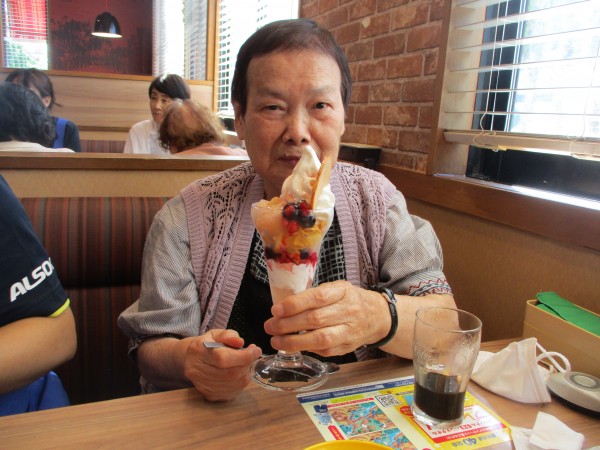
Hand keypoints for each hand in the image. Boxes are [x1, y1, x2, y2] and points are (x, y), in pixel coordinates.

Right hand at [183, 329, 261, 400]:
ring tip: (245, 364)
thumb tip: (240, 342)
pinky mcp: (209, 395)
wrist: (190, 360)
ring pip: (233, 384)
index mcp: (198, 351)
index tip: (255, 350)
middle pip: (230, 374)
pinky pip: (231, 392)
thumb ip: (228, 335)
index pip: (223, 358)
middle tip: (253, 355)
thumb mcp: (215, 334)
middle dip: (247, 364)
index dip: (244, 356)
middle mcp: (197, 371)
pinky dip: (240, 382)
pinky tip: (239, 373)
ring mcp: (203, 386)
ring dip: (245, 373)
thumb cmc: (206, 345)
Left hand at [264, 281, 389, 356]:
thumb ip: (314, 295)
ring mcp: (349, 331)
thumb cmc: (348, 299)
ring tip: (276, 341)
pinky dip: (306, 349)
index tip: (276, 310)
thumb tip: (284, 306)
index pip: (318, 297)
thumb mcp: (336, 288)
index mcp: (343, 292)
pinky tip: (293, 346)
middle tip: (270, 326)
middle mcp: (348, 311)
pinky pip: (324, 351)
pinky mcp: (347, 348)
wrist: (377, 316)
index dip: (295, 304)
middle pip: (316, 320)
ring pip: (321, 339)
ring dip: (294, 342)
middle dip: (288, 325)